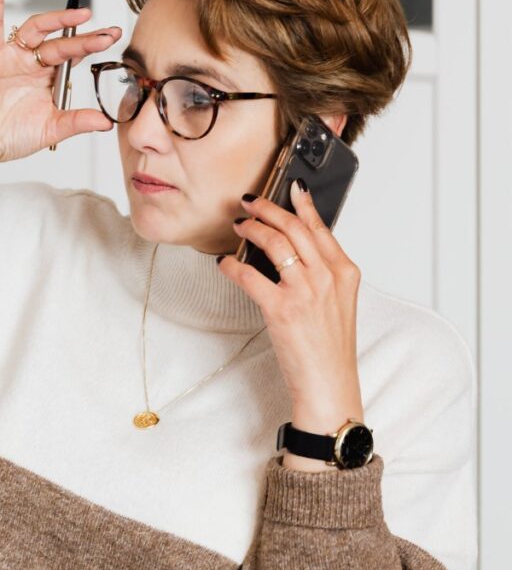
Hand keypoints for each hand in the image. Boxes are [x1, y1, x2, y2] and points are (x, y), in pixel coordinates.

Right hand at [0, 0, 121, 173]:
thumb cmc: (11, 136)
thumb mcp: (51, 129)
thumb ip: (77, 122)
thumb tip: (107, 122)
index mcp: (48, 77)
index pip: (74, 55)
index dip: (93, 44)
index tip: (114, 36)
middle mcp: (32, 63)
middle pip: (61, 42)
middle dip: (85, 37)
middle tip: (107, 34)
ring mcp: (11, 57)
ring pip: (36, 29)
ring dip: (57, 19)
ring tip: (79, 14)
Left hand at [218, 180, 364, 434]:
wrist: (329, 383)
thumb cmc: (329, 347)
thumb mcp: (338, 303)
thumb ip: (322, 274)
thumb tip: (294, 250)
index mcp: (345, 272)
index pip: (320, 226)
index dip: (301, 204)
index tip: (288, 186)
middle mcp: (327, 277)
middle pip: (294, 227)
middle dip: (268, 209)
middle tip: (249, 202)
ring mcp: (305, 291)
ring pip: (274, 242)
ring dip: (250, 229)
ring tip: (237, 226)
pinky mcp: (282, 309)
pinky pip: (249, 275)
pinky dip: (232, 265)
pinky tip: (225, 263)